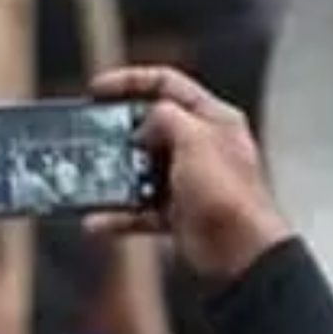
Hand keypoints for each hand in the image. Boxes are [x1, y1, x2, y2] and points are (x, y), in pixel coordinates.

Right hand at [83, 65, 288, 283]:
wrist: (241, 252)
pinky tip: (98, 219)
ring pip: (141, 168)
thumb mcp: (195, 139)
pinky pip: (139, 209)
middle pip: (150, 126)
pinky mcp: (177, 212)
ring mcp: (188, 180)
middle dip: (119, 131)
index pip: (168, 84)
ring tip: (91, 176)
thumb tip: (143, 122)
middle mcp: (201, 146)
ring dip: (115, 175)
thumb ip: (165, 118)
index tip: (98, 89)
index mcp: (213, 119)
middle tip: (92, 133)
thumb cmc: (228, 193)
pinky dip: (118, 215)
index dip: (131, 81)